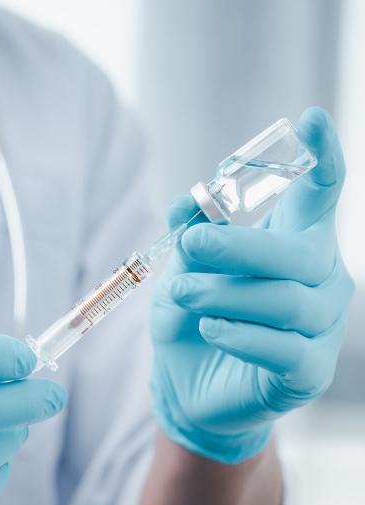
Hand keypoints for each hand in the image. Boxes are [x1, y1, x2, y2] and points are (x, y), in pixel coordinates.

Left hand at [150, 107, 353, 463]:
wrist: (187, 385)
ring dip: (224, 293)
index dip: (324, 159)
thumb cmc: (192, 316)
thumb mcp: (181, 270)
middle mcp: (321, 280)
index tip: (312, 119)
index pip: (321, 197)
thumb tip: (188, 200)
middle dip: (240, 246)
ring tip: (182, 294)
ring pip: (287, 301)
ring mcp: (321, 328)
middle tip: (190, 246)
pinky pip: (284, 349)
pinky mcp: (307, 373)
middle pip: (300, 254)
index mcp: (295, 244)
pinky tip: (210, 329)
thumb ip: (189, 235)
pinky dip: (240, 334)